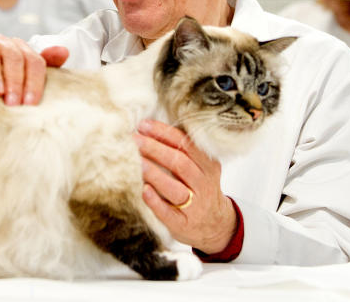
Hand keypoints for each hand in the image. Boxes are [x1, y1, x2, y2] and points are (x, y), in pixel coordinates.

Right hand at [0, 33, 67, 104]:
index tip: (30, 104)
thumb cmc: (4, 77)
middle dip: (15, 80)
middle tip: (13, 103)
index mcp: (22, 49)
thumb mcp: (26, 73)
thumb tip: (64, 51)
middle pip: (14, 56)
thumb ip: (46, 64)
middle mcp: (4, 42)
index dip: (34, 82)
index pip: (34, 62)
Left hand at [135, 119, 236, 254]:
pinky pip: (169, 213)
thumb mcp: (199, 166)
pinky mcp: (183, 223)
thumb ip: (181, 149)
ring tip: (137, 162)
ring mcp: (195, 206)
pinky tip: (144, 190)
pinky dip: (156, 202)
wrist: (215, 224)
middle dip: (155, 149)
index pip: (186, 144)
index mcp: (207, 165)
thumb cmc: (198, 188)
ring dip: (155, 174)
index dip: (163, 133)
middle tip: (134, 140)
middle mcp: (203, 184)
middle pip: (180, 163)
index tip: (143, 125)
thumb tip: (148, 128)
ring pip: (175, 188)